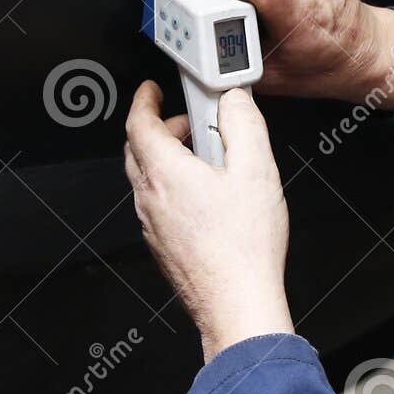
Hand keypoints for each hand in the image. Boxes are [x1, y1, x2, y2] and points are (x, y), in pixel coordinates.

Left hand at [126, 80, 293, 363]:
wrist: (235, 303)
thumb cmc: (244, 247)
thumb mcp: (256, 170)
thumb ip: (243, 125)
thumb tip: (233, 100)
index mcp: (165, 173)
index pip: (138, 123)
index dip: (143, 100)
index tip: (152, 90)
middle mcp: (149, 198)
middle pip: (137, 149)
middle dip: (160, 128)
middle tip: (189, 123)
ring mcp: (151, 224)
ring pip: (147, 178)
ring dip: (167, 158)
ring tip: (205, 159)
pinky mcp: (160, 245)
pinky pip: (156, 204)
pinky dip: (171, 186)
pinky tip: (205, 197)